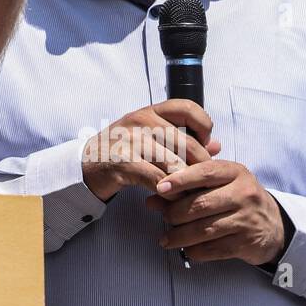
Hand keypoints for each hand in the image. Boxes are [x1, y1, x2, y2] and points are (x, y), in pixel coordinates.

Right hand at [81, 99, 219, 201]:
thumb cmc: (124, 149)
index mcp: (150, 111)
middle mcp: (141, 121)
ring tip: (189, 193)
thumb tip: (217, 145)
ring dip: (186, 183)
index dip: (203, 126)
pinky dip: (169, 192)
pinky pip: (159, 180)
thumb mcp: (151, 137)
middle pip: (187, 144)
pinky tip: (171, 197)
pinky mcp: (124, 162)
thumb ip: (183, 139)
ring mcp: (132, 140)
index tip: (204, 144)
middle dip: (199, 167)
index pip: (187, 108)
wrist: (88, 164)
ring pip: (176, 165)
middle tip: (202, 181)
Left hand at [147, 160, 286, 265]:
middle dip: (175, 212)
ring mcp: (247, 219)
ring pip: (205, 229)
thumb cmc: (237, 198)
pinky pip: (215, 249)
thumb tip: (153, 198)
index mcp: (235, 172)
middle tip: (162, 216)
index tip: (159, 188)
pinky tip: (186, 250)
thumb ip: (189, 185)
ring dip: (180, 236)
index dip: (180, 180)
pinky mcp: (247, 242)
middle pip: (201, 204)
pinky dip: (196, 251)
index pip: (205, 172)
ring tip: (166, 239)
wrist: (273, 225)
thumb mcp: (221, 183)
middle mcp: (244, 193)